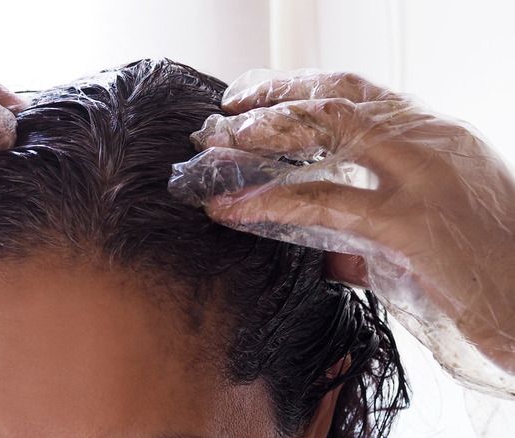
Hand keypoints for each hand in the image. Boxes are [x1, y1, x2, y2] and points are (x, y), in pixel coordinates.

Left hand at [169, 70, 514, 392]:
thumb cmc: (487, 272)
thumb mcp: (430, 234)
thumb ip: (374, 234)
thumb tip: (325, 253)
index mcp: (436, 137)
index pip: (358, 94)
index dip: (300, 88)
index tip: (255, 95)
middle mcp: (431, 141)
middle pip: (337, 97)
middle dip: (273, 98)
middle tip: (224, 114)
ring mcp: (423, 177)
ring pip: (326, 131)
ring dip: (262, 136)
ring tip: (213, 151)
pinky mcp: (410, 225)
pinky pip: (322, 203)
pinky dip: (268, 201)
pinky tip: (229, 207)